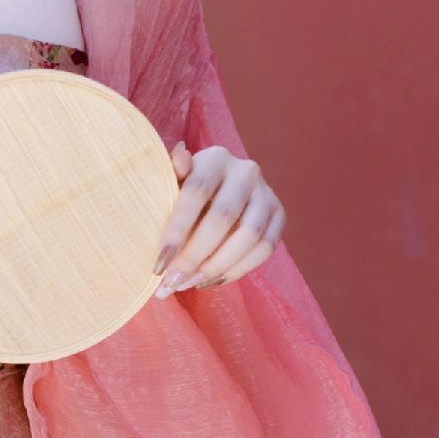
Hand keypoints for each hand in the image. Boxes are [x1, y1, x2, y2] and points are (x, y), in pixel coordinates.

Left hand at [153, 142, 285, 296]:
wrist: (219, 190)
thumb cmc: (186, 189)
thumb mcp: (174, 181)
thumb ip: (173, 175)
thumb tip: (179, 154)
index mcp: (215, 158)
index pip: (196, 192)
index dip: (176, 230)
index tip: (158, 263)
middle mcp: (246, 171)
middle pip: (223, 218)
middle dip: (195, 255)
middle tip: (173, 281)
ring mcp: (267, 193)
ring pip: (249, 236)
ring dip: (218, 266)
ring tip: (192, 283)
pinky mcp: (279, 214)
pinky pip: (266, 248)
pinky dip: (239, 269)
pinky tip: (213, 279)